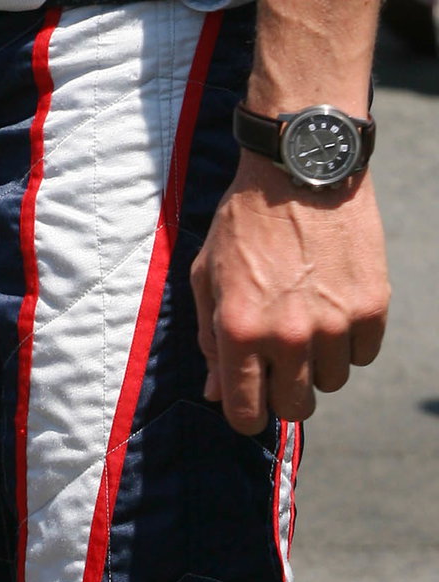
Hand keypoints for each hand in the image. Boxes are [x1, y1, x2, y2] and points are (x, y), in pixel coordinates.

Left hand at [191, 152, 388, 433]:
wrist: (299, 168)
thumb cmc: (245, 219)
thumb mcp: (209, 273)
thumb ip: (210, 338)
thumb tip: (216, 394)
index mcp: (240, 328)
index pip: (245, 413)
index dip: (244, 410)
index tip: (248, 397)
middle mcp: (289, 335)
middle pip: (296, 409)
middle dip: (284, 390)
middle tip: (279, 354)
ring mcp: (335, 325)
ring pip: (331, 382)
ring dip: (318, 361)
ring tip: (305, 313)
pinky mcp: (371, 308)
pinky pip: (363, 355)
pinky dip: (349, 339)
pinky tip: (332, 300)